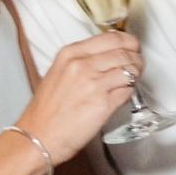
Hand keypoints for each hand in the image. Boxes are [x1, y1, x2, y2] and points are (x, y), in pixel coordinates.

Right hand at [16, 31, 141, 162]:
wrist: (37, 137)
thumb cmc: (46, 111)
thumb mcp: (58, 73)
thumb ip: (81, 61)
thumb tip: (108, 56)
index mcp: (70, 54)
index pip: (111, 37)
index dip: (128, 41)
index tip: (133, 46)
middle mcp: (82, 65)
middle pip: (124, 52)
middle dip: (136, 58)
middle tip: (137, 64)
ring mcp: (93, 84)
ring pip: (130, 69)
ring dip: (136, 74)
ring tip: (133, 79)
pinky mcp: (103, 103)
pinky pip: (128, 91)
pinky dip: (130, 91)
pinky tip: (124, 94)